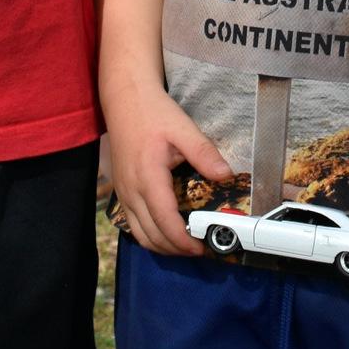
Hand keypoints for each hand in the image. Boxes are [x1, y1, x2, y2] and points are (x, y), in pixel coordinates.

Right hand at [103, 83, 229, 258]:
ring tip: (185, 244)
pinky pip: (133, 224)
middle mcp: (131, 190)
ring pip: (139, 234)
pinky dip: (150, 234)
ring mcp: (123, 193)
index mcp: (147, 177)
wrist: (124, 99)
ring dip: (162, 246)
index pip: (164, 221)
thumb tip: (226, 175)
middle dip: (175, 249)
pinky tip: (167, 230)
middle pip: (151, 236)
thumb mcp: (183, 128)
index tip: (201, 247)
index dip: (183, 241)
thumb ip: (204, 153)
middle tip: (199, 248)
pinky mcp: (121, 191)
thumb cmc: (152, 112)